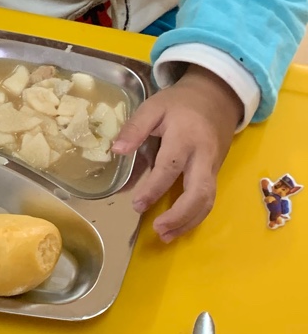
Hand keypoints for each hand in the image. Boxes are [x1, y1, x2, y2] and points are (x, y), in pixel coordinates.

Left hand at [113, 65, 240, 240]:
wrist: (217, 97)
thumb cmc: (180, 104)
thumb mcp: (154, 107)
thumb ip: (135, 128)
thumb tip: (116, 151)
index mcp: (185, 137)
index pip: (170, 167)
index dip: (154, 188)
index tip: (137, 205)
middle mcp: (203, 156)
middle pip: (200, 191)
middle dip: (180, 215)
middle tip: (158, 230)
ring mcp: (213, 167)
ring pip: (208, 200)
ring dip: (189, 221)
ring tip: (166, 236)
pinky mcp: (215, 173)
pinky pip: (209, 199)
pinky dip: (195, 216)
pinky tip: (177, 228)